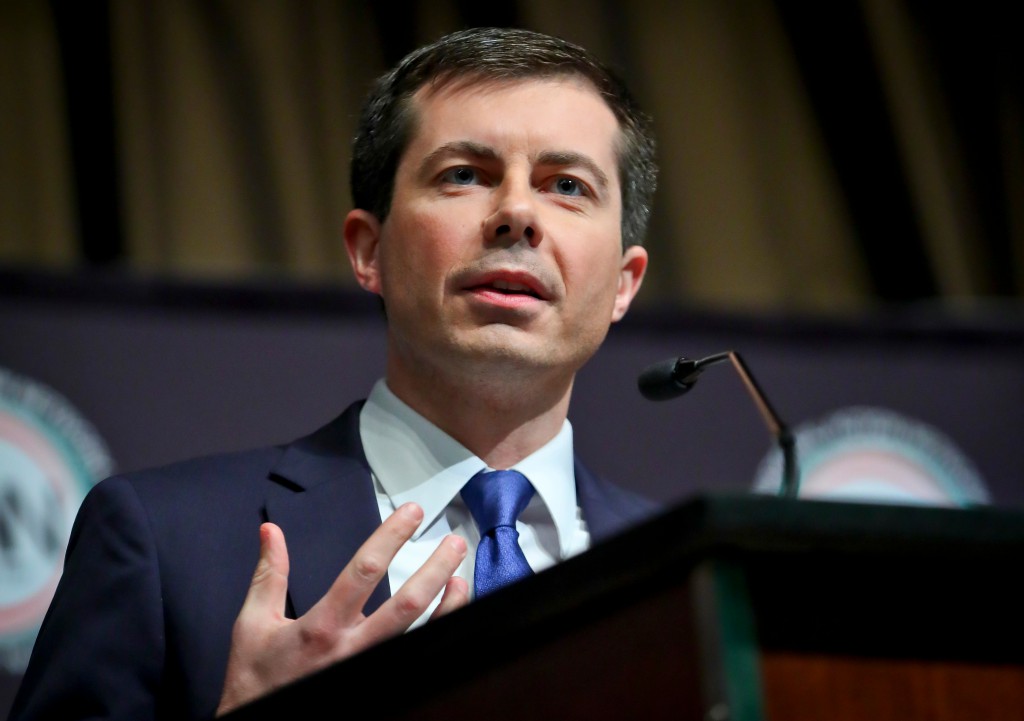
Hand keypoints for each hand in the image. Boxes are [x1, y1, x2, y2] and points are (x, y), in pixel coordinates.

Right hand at [216, 502, 468, 715]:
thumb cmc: (256, 680)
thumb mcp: (253, 624)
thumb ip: (269, 575)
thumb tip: (271, 532)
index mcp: (322, 626)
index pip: (364, 571)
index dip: (390, 538)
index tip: (410, 514)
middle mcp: (352, 649)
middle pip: (406, 604)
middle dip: (435, 569)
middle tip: (454, 542)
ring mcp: (370, 669)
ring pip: (420, 634)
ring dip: (447, 605)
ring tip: (460, 577)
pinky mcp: (380, 684)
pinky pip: (416, 656)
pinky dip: (437, 632)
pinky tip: (448, 615)